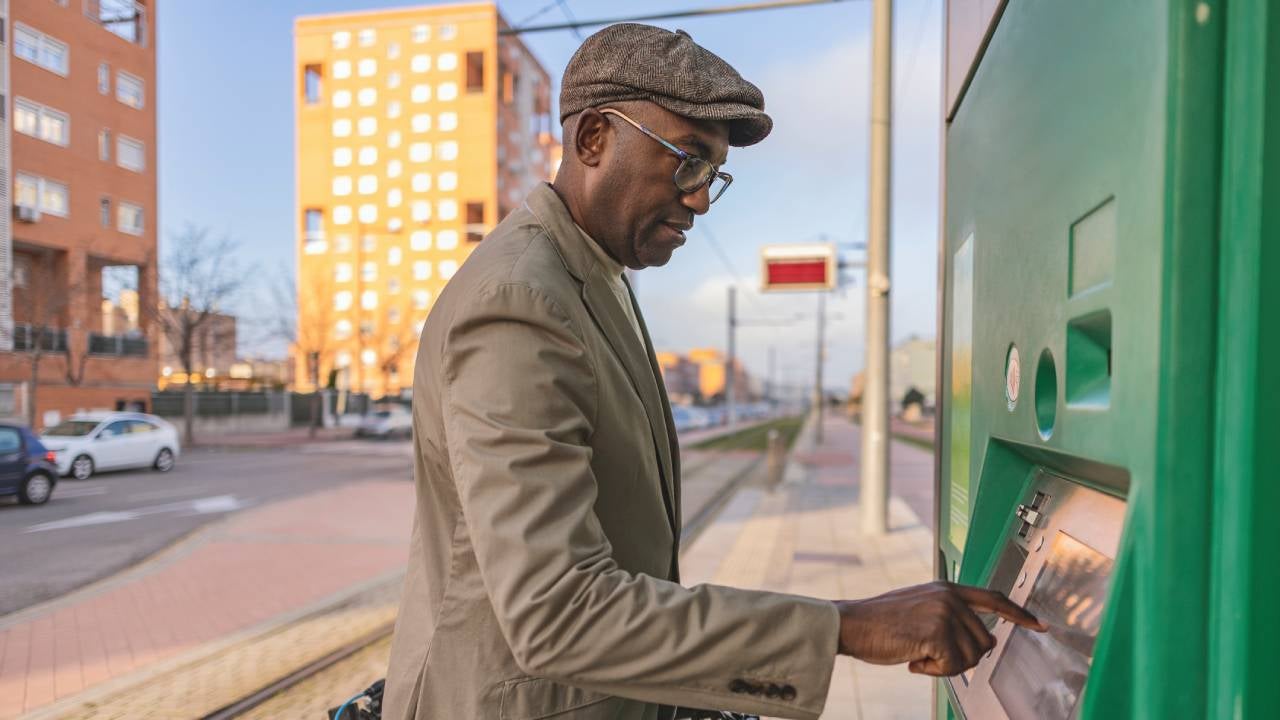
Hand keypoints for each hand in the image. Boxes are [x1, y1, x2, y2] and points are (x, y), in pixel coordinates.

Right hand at [834, 581, 1046, 675]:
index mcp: (947, 589)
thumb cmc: (880, 623)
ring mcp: (945, 612)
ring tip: (917, 654)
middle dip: (960, 658)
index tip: (1039, 625)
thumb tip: (982, 641)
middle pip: (983, 642)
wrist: (852, 624)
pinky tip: (913, 660)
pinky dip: (933, 672)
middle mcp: (950, 597)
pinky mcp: (937, 632)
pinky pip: (953, 666)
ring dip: (944, 666)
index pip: (993, 598)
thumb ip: (949, 617)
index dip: (1018, 613)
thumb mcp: (919, 609)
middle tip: (929, 655)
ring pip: (970, 657)